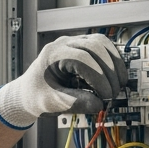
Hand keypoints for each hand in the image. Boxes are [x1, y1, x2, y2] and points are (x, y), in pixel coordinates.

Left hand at [0, 34, 124, 128]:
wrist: (29, 91)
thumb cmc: (36, 94)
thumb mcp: (53, 102)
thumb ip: (75, 102)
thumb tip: (99, 104)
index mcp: (53, 54)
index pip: (82, 59)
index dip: (99, 77)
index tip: (106, 95)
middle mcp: (64, 44)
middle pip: (95, 46)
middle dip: (109, 71)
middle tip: (113, 93)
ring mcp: (73, 43)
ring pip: (102, 43)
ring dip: (114, 63)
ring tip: (119, 84)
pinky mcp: (82, 47)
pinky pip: (102, 47)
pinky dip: (112, 60)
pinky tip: (116, 76)